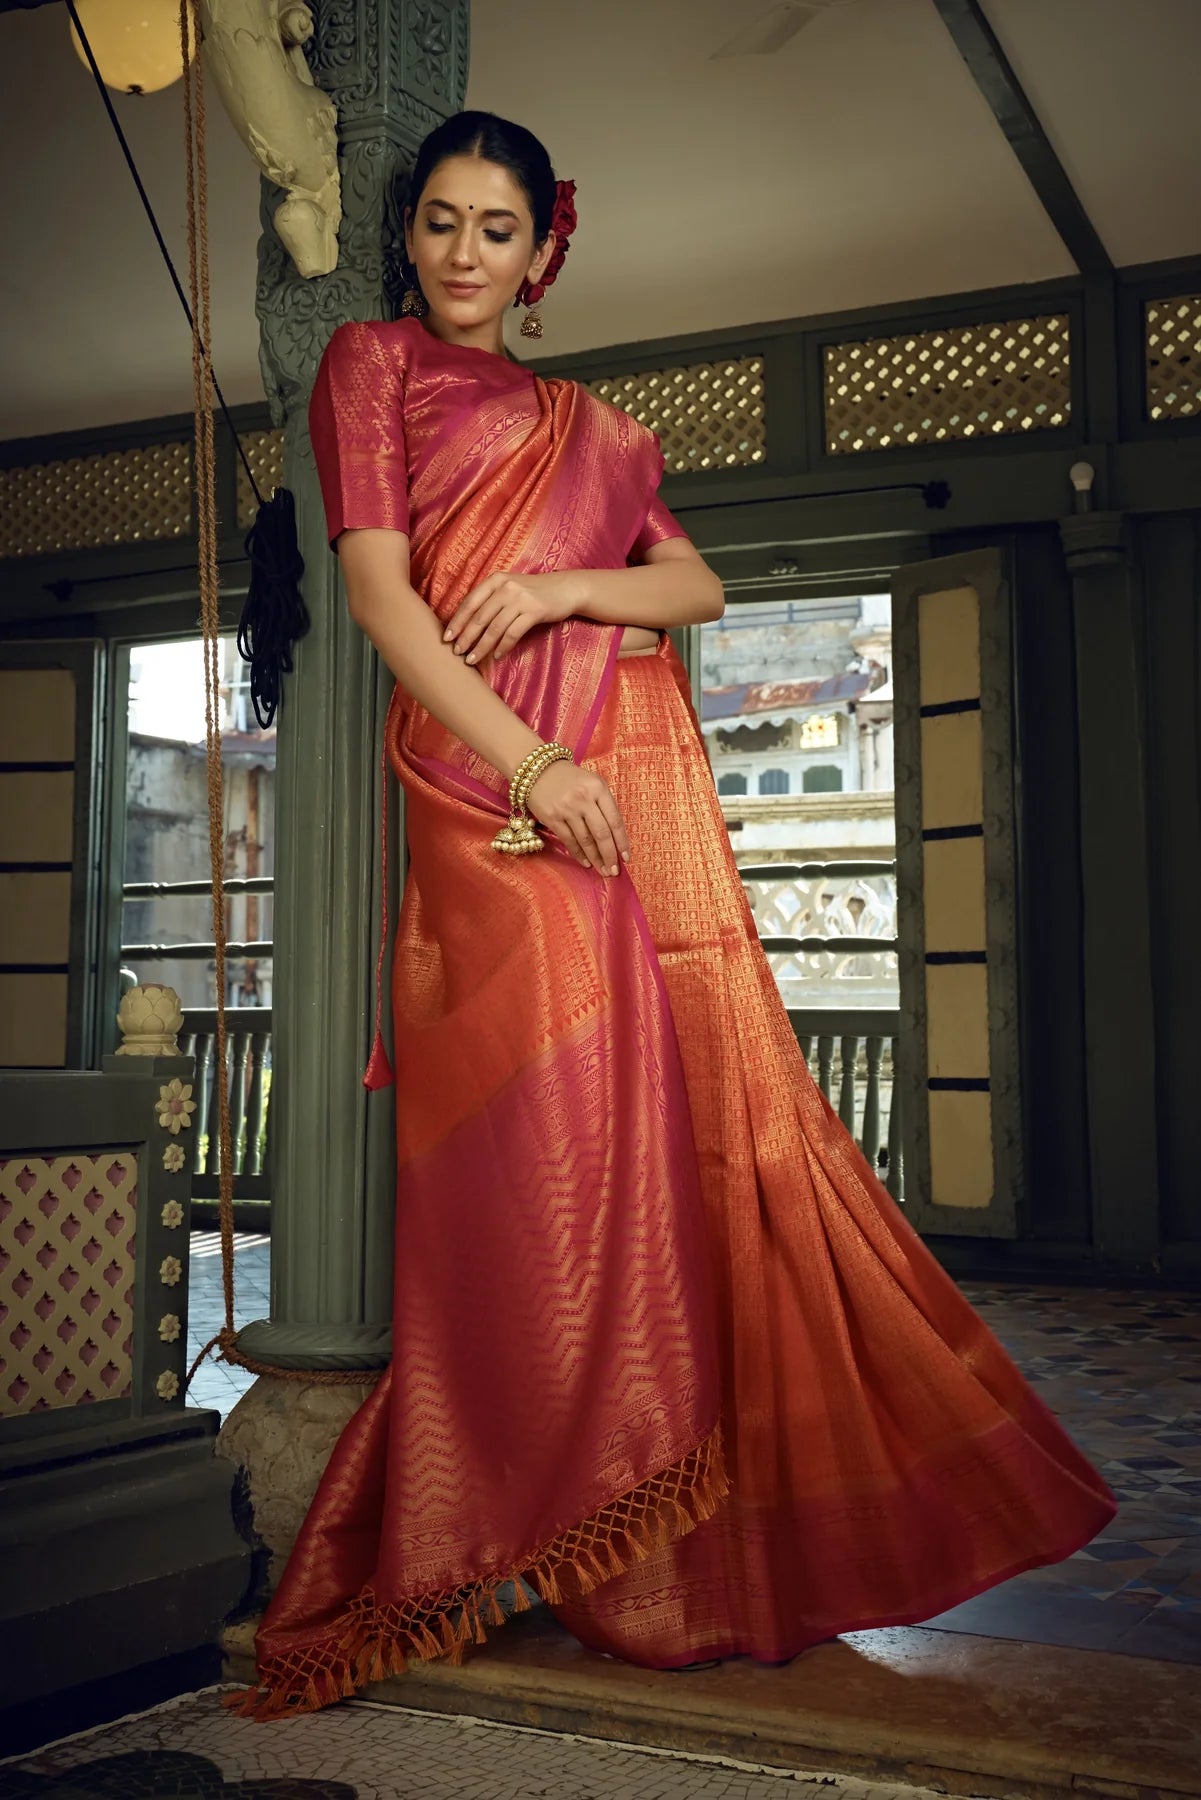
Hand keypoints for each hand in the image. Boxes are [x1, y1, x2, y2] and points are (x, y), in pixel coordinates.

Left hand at [443, 570, 581, 664]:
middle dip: (466, 637)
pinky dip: (503, 647)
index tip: (446, 638)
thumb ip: (491, 599)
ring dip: (482, 646)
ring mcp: (520, 598)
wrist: (566, 589)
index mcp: (495, 580)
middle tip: (457, 653)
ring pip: (494, 627)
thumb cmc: (534, 592)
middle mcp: (506, 587)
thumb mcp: (510, 588)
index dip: (457, 622)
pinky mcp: (534, 611)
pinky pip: (513, 633)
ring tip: (472, 659)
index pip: (470, 603)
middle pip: (479, 617)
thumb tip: (467, 624)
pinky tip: (497, 656)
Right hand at [524, 759, 630, 876]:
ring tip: (603, 870)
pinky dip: (579, 854)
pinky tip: (586, 863)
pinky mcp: (552, 818)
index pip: (615, 820)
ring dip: (596, 859)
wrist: (536, 769)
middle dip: (610, 855)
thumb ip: (603, 804)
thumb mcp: (592, 783)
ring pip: (586, 840)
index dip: (622, 842)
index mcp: (598, 788)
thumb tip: (614, 836)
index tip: (626, 857)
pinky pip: (569, 840)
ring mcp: (567, 809)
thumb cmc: (569, 778)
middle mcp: (584, 798)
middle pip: (602, 834)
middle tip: (614, 871)